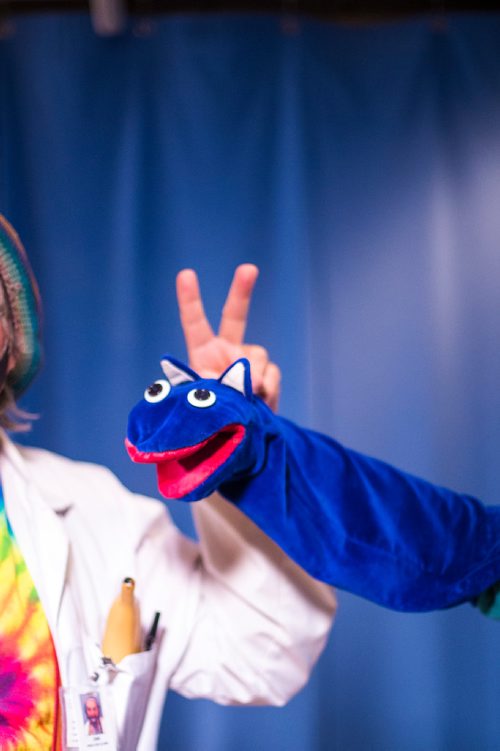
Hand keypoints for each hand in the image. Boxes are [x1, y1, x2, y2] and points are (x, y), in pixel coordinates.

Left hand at [176, 264, 280, 411]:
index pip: (195, 324)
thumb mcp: (206, 402)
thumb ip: (226, 387)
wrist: (236, 435)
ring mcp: (249, 360)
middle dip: (242, 291)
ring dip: (253, 379)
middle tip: (249, 268)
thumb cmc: (210, 417)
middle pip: (235, 316)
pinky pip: (272, 376)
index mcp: (203, 353)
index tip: (185, 274)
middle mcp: (227, 350)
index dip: (189, 300)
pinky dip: (267, 392)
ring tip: (244, 399)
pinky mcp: (269, 373)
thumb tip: (258, 381)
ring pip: (257, 358)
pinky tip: (259, 403)